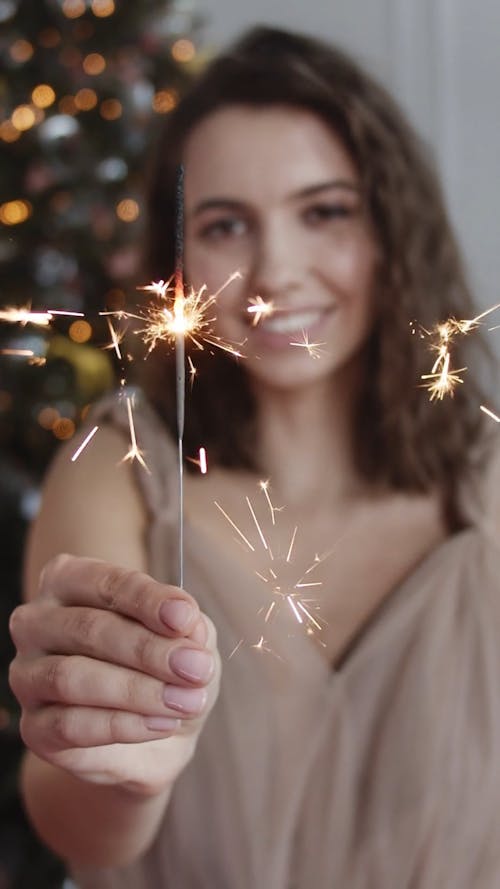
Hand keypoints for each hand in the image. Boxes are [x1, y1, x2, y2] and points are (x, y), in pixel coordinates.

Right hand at [9, 554, 220, 795]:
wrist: (159, 733)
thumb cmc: (165, 667)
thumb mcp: (187, 638)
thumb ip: (187, 626)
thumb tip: (188, 626)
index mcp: (70, 580)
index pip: (106, 583)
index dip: (147, 600)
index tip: (185, 617)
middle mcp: (38, 621)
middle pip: (88, 628)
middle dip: (148, 649)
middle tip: (195, 668)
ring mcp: (27, 675)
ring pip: (72, 677)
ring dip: (137, 691)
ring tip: (185, 701)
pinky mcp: (34, 727)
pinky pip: (70, 725)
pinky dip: (123, 725)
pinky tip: (162, 724)